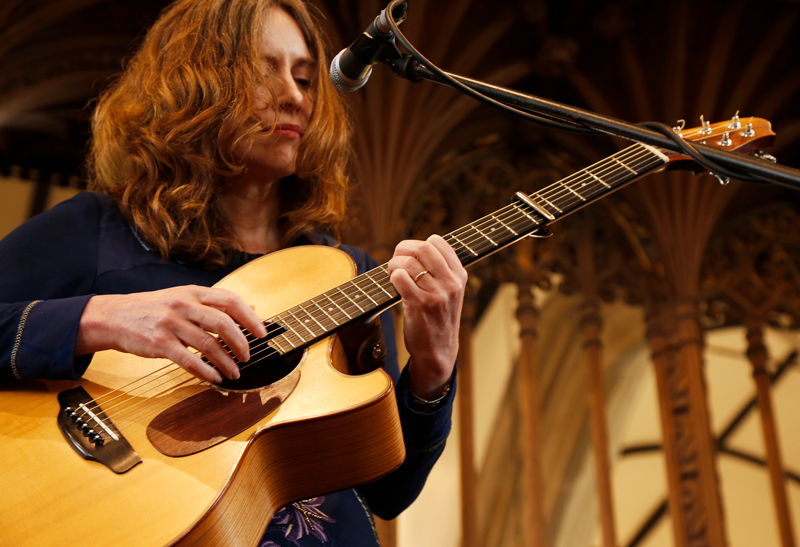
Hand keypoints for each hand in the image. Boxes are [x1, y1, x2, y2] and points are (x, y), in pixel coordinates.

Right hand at [76, 285, 267, 382]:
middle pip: (224, 323)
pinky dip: (206, 371)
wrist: (113, 317)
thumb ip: (212, 304)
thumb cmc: (152, 309)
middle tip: (248, 356)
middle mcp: (184, 305)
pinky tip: (215, 377)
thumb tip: (250, 311)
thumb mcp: (182, 297)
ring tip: (235, 372)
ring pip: (209, 345)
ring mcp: (171, 324)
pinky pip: (189, 360)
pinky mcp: (159, 344)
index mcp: (193, 292)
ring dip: (226, 362)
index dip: (250, 317)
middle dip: (241, 343)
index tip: (263, 332)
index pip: (231, 301)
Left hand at [387, 235, 466, 399]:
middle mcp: (450, 283)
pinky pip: (400, 278)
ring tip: (392, 273)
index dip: (418, 244)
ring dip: (393, 264)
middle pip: (423, 248)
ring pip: (408, 263)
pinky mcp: (419, 305)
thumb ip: (441, 270)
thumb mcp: (451, 292)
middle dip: (403, 249)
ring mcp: (436, 294)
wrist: (438, 350)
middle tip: (396, 259)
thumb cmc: (439, 318)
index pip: (438, 242)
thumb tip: (415, 247)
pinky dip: (392, 276)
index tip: (411, 254)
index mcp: (459, 275)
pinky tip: (394, 284)